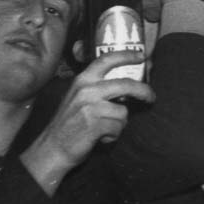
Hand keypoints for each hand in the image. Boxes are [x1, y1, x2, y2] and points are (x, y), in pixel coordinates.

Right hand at [21, 51, 154, 194]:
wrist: (52, 148)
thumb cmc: (69, 123)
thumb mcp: (79, 97)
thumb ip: (100, 88)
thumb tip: (130, 80)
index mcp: (82, 80)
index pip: (107, 60)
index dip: (127, 55)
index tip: (142, 55)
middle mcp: (86, 90)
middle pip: (126, 84)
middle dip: (144, 91)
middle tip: (151, 97)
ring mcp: (90, 107)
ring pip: (123, 112)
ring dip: (118, 124)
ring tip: (103, 128)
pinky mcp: (94, 125)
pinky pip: (118, 128)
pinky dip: (113, 135)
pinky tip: (100, 137)